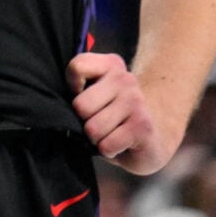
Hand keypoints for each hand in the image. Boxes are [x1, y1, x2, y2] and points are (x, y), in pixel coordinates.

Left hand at [69, 52, 175, 173]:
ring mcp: (137, 101)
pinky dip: (109, 151)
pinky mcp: (143, 126)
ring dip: (97, 139)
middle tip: (100, 123)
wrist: (153, 139)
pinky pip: (106, 145)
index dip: (72, 87)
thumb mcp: (94, 95)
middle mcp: (125, 79)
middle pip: (80, 105)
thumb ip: (77, 87)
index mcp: (111, 65)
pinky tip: (121, 144)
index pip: (77, 67)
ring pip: (92, 128)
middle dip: (84, 122)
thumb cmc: (114, 117)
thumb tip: (62, 103)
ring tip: (111, 134)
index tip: (84, 97)